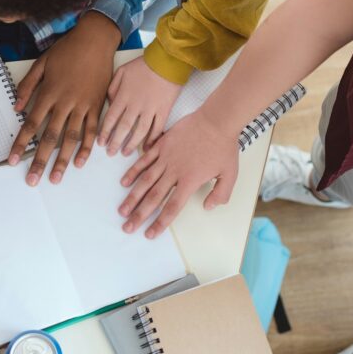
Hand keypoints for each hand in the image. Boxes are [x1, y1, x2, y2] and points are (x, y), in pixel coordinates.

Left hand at [8, 12, 120, 184]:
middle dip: (40, 161)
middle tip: (32, 180)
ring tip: (56, 178)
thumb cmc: (67, 49)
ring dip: (62, 160)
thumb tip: (16, 107)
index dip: (21, 144)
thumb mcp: (41, 63)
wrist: (96, 39)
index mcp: (49, 93)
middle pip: (49, 137)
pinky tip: (80, 162)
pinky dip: (87, 147)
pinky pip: (92, 130)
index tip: (12, 160)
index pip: (31, 124)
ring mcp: (83, 105)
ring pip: (70, 138)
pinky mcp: (97, 105)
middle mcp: (65, 102)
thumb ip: (28, 86)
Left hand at [100, 56, 182, 155]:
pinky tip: (146, 148)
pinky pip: (157, 128)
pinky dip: (152, 140)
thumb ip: (113, 88)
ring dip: (131, 144)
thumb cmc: (143, 65)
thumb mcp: (122, 71)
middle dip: (115, 142)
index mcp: (124, 96)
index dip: (105, 132)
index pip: (111, 118)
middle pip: (123, 128)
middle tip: (110, 153)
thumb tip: (109, 102)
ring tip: (125, 153)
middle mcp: (135, 105)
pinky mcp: (164, 110)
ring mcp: (151, 109)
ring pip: (139, 132)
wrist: (167, 61)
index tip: (101, 143)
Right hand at [118, 108, 238, 237]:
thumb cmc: (224, 146)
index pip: (171, 207)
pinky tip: (124, 182)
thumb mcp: (230, 174)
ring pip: (145, 181)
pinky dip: (133, 171)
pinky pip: (144, 160)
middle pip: (153, 198)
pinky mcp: (161, 145)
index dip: (159, 222)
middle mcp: (174, 172)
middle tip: (127, 227)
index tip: (149, 233)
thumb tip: (208, 207)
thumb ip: (220, 194)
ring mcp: (166, 157)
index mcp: (190, 181)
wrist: (216, 120)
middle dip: (139, 215)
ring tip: (122, 210)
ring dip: (132, 197)